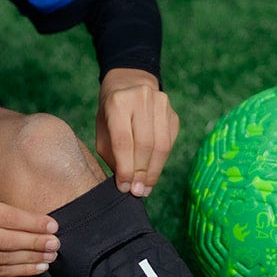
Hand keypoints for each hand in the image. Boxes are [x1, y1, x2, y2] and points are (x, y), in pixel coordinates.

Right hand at [0, 191, 59, 276]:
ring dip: (31, 259)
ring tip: (50, 256)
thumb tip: (43, 225)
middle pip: (6, 241)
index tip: (53, 226)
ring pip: (3, 259)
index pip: (6, 217)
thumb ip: (5, 212)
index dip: (32, 223)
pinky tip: (36, 267)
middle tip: (55, 244)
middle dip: (35, 243)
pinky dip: (20, 271)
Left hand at [95, 68, 179, 196]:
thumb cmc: (111, 114)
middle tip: (137, 192)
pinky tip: (152, 173)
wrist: (129, 85)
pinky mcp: (173, 113)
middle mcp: (142, 99)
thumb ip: (113, 155)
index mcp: (118, 103)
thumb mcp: (103, 131)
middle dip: (141, 172)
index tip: (124, 187)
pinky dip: (161, 162)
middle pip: (146, 144)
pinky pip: (169, 143)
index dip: (125, 168)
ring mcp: (161, 104)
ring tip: (146, 188)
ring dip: (154, 171)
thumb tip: (126, 184)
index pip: (124, 141)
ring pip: (162, 145)